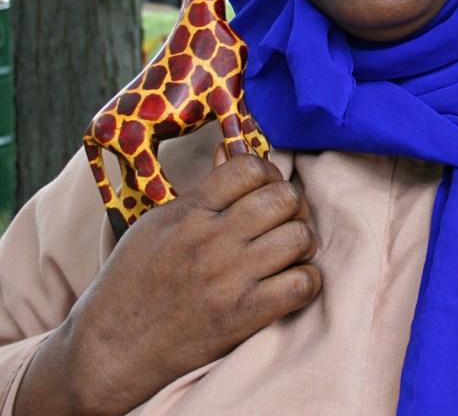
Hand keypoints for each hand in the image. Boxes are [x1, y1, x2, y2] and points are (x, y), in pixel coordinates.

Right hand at [16, 155, 320, 415]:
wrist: (110, 349)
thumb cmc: (132, 282)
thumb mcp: (157, 225)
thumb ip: (201, 191)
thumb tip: (230, 150)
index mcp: (190, 213)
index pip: (250, 167)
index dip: (268, 174)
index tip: (265, 189)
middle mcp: (212, 240)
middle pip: (284, 198)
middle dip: (292, 205)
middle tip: (283, 221)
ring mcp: (229, 278)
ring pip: (300, 237)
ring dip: (302, 243)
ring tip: (287, 254)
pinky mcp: (244, 315)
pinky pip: (303, 283)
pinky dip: (306, 281)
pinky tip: (289, 283)